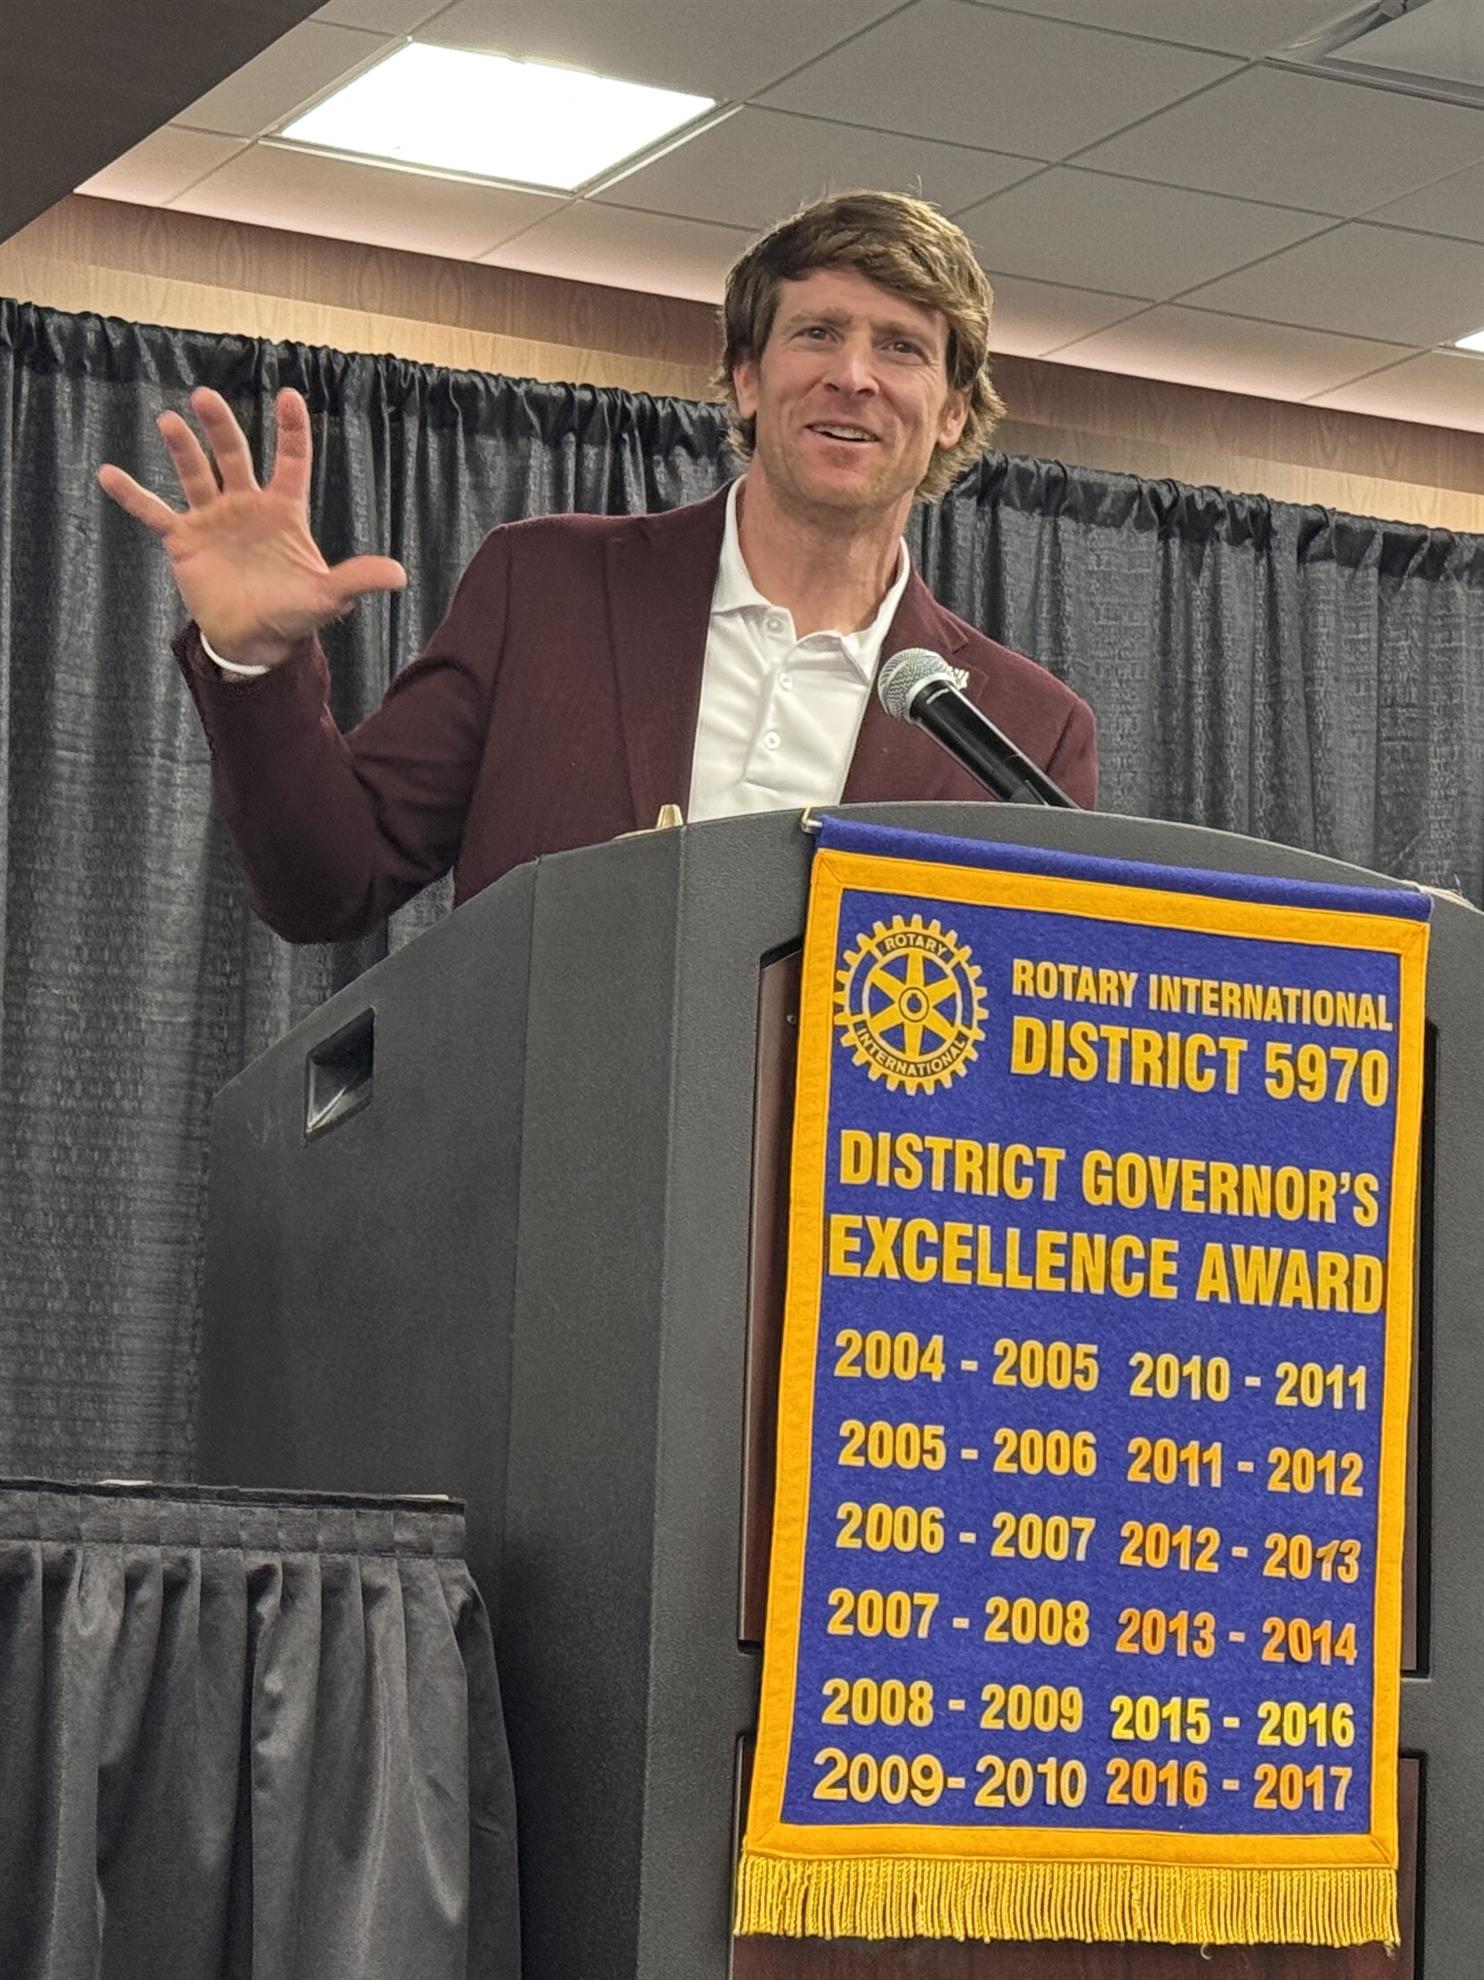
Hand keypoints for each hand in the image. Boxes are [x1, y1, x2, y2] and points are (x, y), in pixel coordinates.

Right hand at [97, 386, 406, 669]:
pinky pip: (154, 514)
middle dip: (220, 427)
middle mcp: (246, 506)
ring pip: (195, 474)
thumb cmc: (293, 613)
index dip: (292, 430)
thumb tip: (400, 576)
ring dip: (182, 449)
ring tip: (168, 421)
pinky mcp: (184, 541)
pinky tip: (108, 473)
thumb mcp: (329, 597)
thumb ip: (358, 580)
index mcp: (283, 511)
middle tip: (206, 397)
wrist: (254, 640)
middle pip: (234, 456)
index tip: (289, 396)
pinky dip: (132, 496)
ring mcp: (213, 519)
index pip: (291, 461)